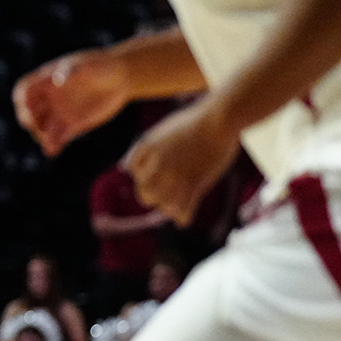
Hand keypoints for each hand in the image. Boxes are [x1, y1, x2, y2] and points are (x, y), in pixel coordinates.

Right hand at [13, 48, 130, 156]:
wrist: (121, 79)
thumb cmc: (103, 65)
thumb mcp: (88, 64)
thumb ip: (72, 70)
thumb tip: (58, 80)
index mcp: (47, 80)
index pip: (24, 90)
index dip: (22, 99)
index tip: (29, 106)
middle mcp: (49, 98)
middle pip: (28, 111)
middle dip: (29, 120)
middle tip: (37, 127)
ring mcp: (59, 112)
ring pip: (41, 127)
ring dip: (40, 136)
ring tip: (49, 142)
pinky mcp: (71, 125)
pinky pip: (57, 138)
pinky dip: (53, 145)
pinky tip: (54, 151)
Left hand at [123, 99, 241, 226]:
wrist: (218, 120)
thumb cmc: (193, 123)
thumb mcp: (161, 132)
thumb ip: (143, 150)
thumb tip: (122, 167)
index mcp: (146, 150)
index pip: (134, 173)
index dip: (145, 177)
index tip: (157, 177)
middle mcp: (156, 165)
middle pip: (145, 193)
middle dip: (153, 197)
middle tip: (164, 197)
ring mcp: (175, 176)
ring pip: (163, 206)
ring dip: (169, 209)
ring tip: (175, 209)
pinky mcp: (194, 184)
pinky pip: (184, 210)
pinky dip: (183, 217)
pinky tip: (183, 220)